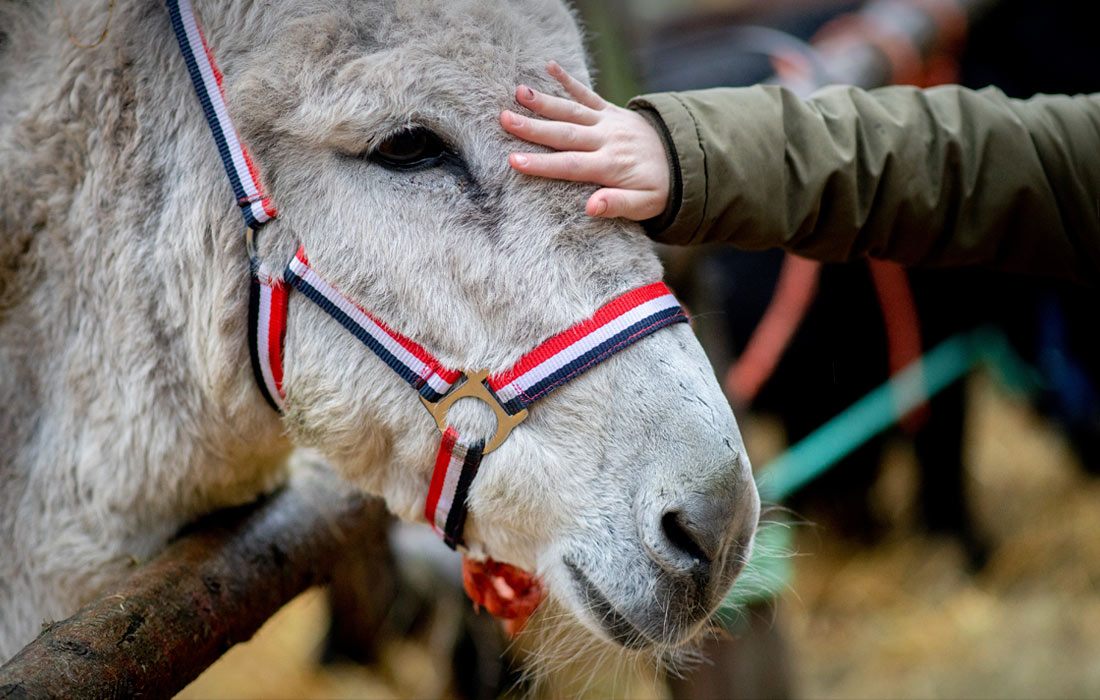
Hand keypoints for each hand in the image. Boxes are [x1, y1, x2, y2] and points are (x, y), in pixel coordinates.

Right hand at [501, 61, 669, 220]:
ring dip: (545, 101)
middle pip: (565, 134)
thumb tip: (591, 207)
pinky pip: (588, 94)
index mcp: (610, 166)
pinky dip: (569, 80)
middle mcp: (606, 141)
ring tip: (519, 93)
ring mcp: (608, 123)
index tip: (514, 160)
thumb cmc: (659, 188)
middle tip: (504, 119)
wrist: (684, 159)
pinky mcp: (611, 111)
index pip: (570, 165)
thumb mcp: (646, 205)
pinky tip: (549, 66)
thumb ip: (618, 205)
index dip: (541, 164)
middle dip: (533, 128)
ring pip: (572, 111)